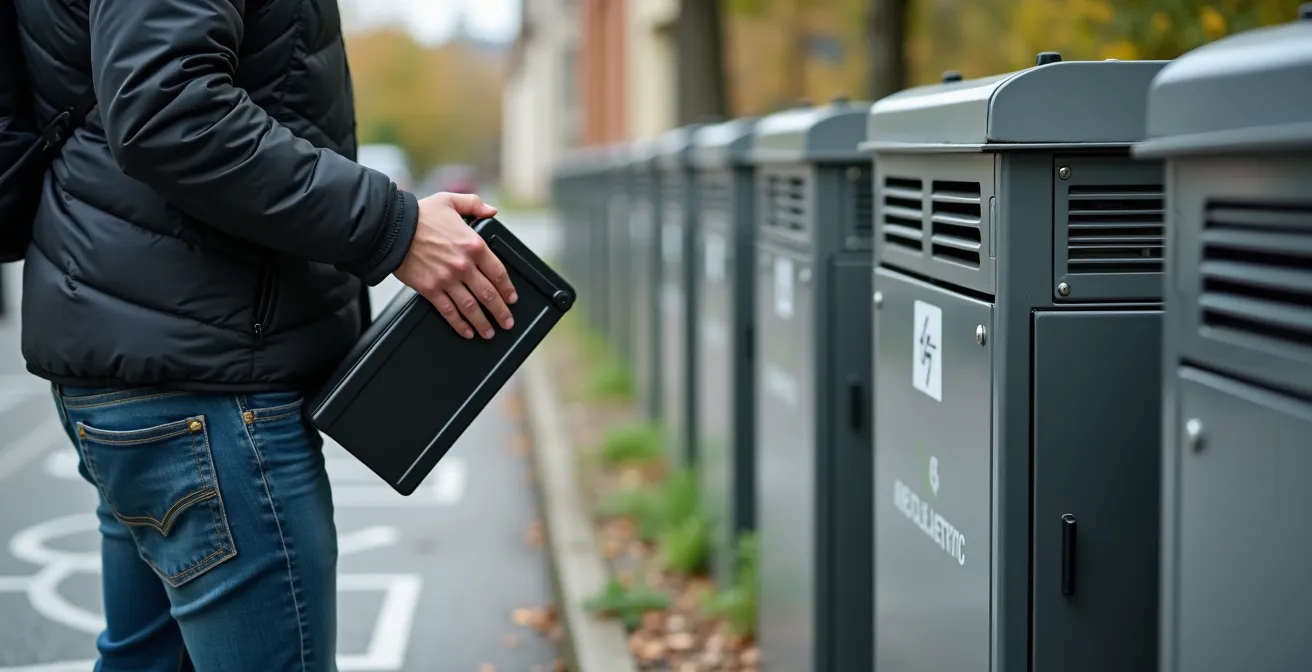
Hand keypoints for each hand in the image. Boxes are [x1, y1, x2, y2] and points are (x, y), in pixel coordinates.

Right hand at [393, 192, 517, 339]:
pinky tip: (467, 332)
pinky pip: (449, 311)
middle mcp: (463, 265)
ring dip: (483, 323)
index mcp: (473, 244)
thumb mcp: (450, 201)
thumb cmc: (420, 214)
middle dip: (501, 311)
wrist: (391, 228)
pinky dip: (460, 324)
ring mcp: (447, 279)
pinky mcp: (430, 289)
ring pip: (471, 307)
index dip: (508, 288)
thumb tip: (492, 211)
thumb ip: (474, 204)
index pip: (498, 272)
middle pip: (489, 294)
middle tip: (507, 322)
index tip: (512, 298)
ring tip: (490, 333)